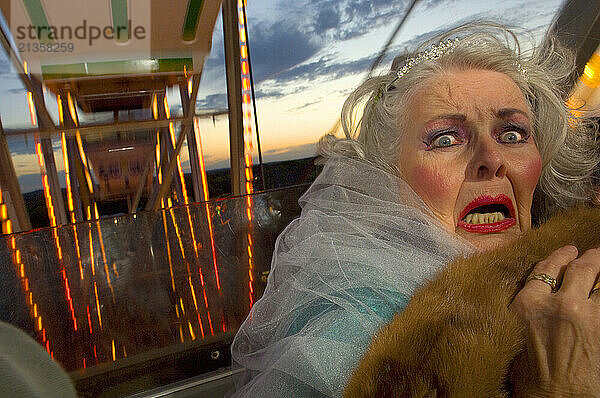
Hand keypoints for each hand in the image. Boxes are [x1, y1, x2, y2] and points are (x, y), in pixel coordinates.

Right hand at [510, 245, 599, 397]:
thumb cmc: (532, 377)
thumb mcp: (515, 336)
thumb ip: (527, 312)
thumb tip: (536, 300)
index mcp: (527, 305)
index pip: (545, 269)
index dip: (558, 256)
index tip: (566, 251)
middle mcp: (557, 303)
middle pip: (577, 268)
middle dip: (588, 258)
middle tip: (592, 254)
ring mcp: (585, 314)